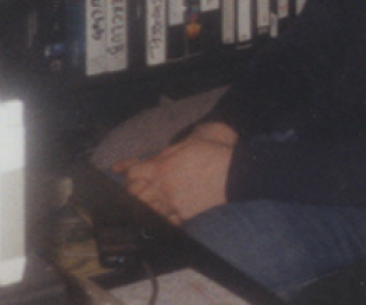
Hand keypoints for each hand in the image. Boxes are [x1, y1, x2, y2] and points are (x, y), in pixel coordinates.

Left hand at [114, 124, 235, 223]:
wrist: (236, 173)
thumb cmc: (213, 153)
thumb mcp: (187, 145)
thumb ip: (165, 154)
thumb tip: (151, 161)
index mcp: (161, 168)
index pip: (133, 174)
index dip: (130, 172)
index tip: (133, 172)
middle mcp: (162, 188)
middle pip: (136, 195)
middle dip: (134, 191)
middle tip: (138, 188)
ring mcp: (173, 204)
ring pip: (148, 210)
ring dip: (146, 206)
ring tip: (150, 202)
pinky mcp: (185, 214)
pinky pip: (167, 221)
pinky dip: (164, 218)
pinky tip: (166, 214)